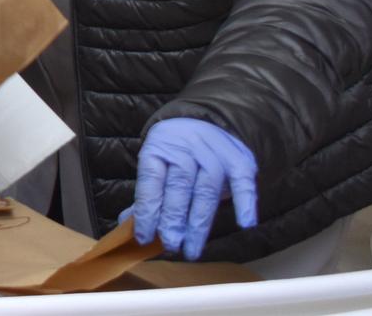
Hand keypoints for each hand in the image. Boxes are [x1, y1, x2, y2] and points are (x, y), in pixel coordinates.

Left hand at [131, 119, 257, 259]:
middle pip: (178, 187)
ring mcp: (213, 153)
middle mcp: (185, 148)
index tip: (144, 237)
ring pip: (206, 190)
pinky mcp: (238, 159)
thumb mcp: (156, 165)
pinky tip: (244, 224)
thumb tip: (126, 225)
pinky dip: (245, 202)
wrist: (205, 122)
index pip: (151, 182)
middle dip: (173, 219)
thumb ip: (147, 196)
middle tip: (170, 245)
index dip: (147, 211)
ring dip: (199, 222)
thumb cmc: (176, 153)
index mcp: (158, 148)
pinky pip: (243, 182)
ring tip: (191, 249)